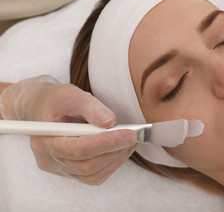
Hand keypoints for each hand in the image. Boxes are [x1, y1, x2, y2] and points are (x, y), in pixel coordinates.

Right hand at [0, 75, 136, 183]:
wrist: (43, 108)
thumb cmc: (54, 100)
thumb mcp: (69, 94)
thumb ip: (89, 106)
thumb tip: (110, 122)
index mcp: (44, 140)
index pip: (78, 149)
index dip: (107, 143)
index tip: (130, 133)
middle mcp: (49, 160)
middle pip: (87, 165)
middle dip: (115, 150)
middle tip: (134, 135)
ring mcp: (60, 168)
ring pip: (93, 174)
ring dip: (117, 158)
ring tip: (130, 140)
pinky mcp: (71, 171)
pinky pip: (95, 175)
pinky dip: (112, 163)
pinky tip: (121, 148)